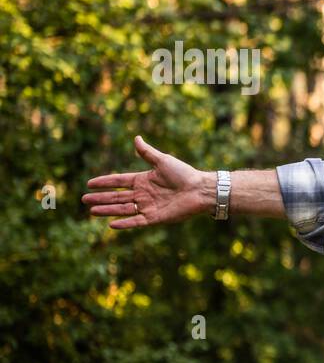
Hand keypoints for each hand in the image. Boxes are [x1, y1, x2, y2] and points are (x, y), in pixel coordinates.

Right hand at [83, 136, 211, 228]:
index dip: (104, 182)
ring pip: (123, 209)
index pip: (119, 181)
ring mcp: (148, 206)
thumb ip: (147, 152)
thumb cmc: (185, 174)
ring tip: (91, 211)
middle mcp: (143, 194)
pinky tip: (111, 225)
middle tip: (84, 199)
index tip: (89, 183)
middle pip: (117, 196)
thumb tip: (136, 138)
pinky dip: (125, 223)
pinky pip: (137, 221)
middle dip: (101, 198)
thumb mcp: (163, 161)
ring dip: (107, 210)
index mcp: (143, 180)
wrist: (201, 189)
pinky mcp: (156, 218)